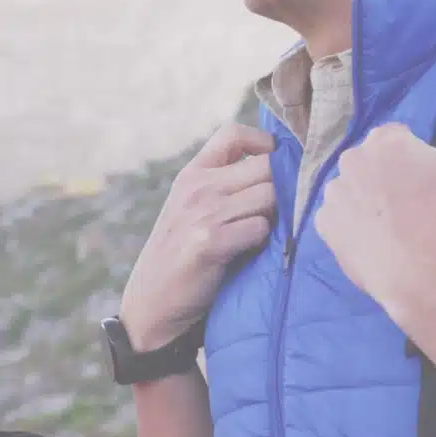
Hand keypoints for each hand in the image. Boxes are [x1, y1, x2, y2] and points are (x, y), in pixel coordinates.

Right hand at [119, 122, 277, 351]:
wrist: (152, 303)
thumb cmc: (182, 257)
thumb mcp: (192, 209)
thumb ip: (224, 186)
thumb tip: (282, 169)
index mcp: (192, 174)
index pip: (233, 133)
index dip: (265, 142)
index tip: (276, 166)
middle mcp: (196, 187)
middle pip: (266, 165)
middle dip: (283, 188)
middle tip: (279, 213)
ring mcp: (202, 212)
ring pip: (269, 196)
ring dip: (275, 217)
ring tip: (263, 236)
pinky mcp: (210, 241)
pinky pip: (260, 228)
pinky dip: (264, 242)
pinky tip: (252, 253)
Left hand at [315, 123, 435, 314]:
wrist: (416, 269)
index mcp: (385, 140)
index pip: (399, 136)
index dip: (415, 156)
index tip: (429, 179)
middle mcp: (351, 160)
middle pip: (372, 163)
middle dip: (389, 178)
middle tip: (414, 205)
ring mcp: (334, 193)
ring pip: (353, 192)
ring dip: (368, 203)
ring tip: (395, 228)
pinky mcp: (324, 224)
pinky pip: (339, 221)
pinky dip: (353, 229)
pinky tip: (375, 243)